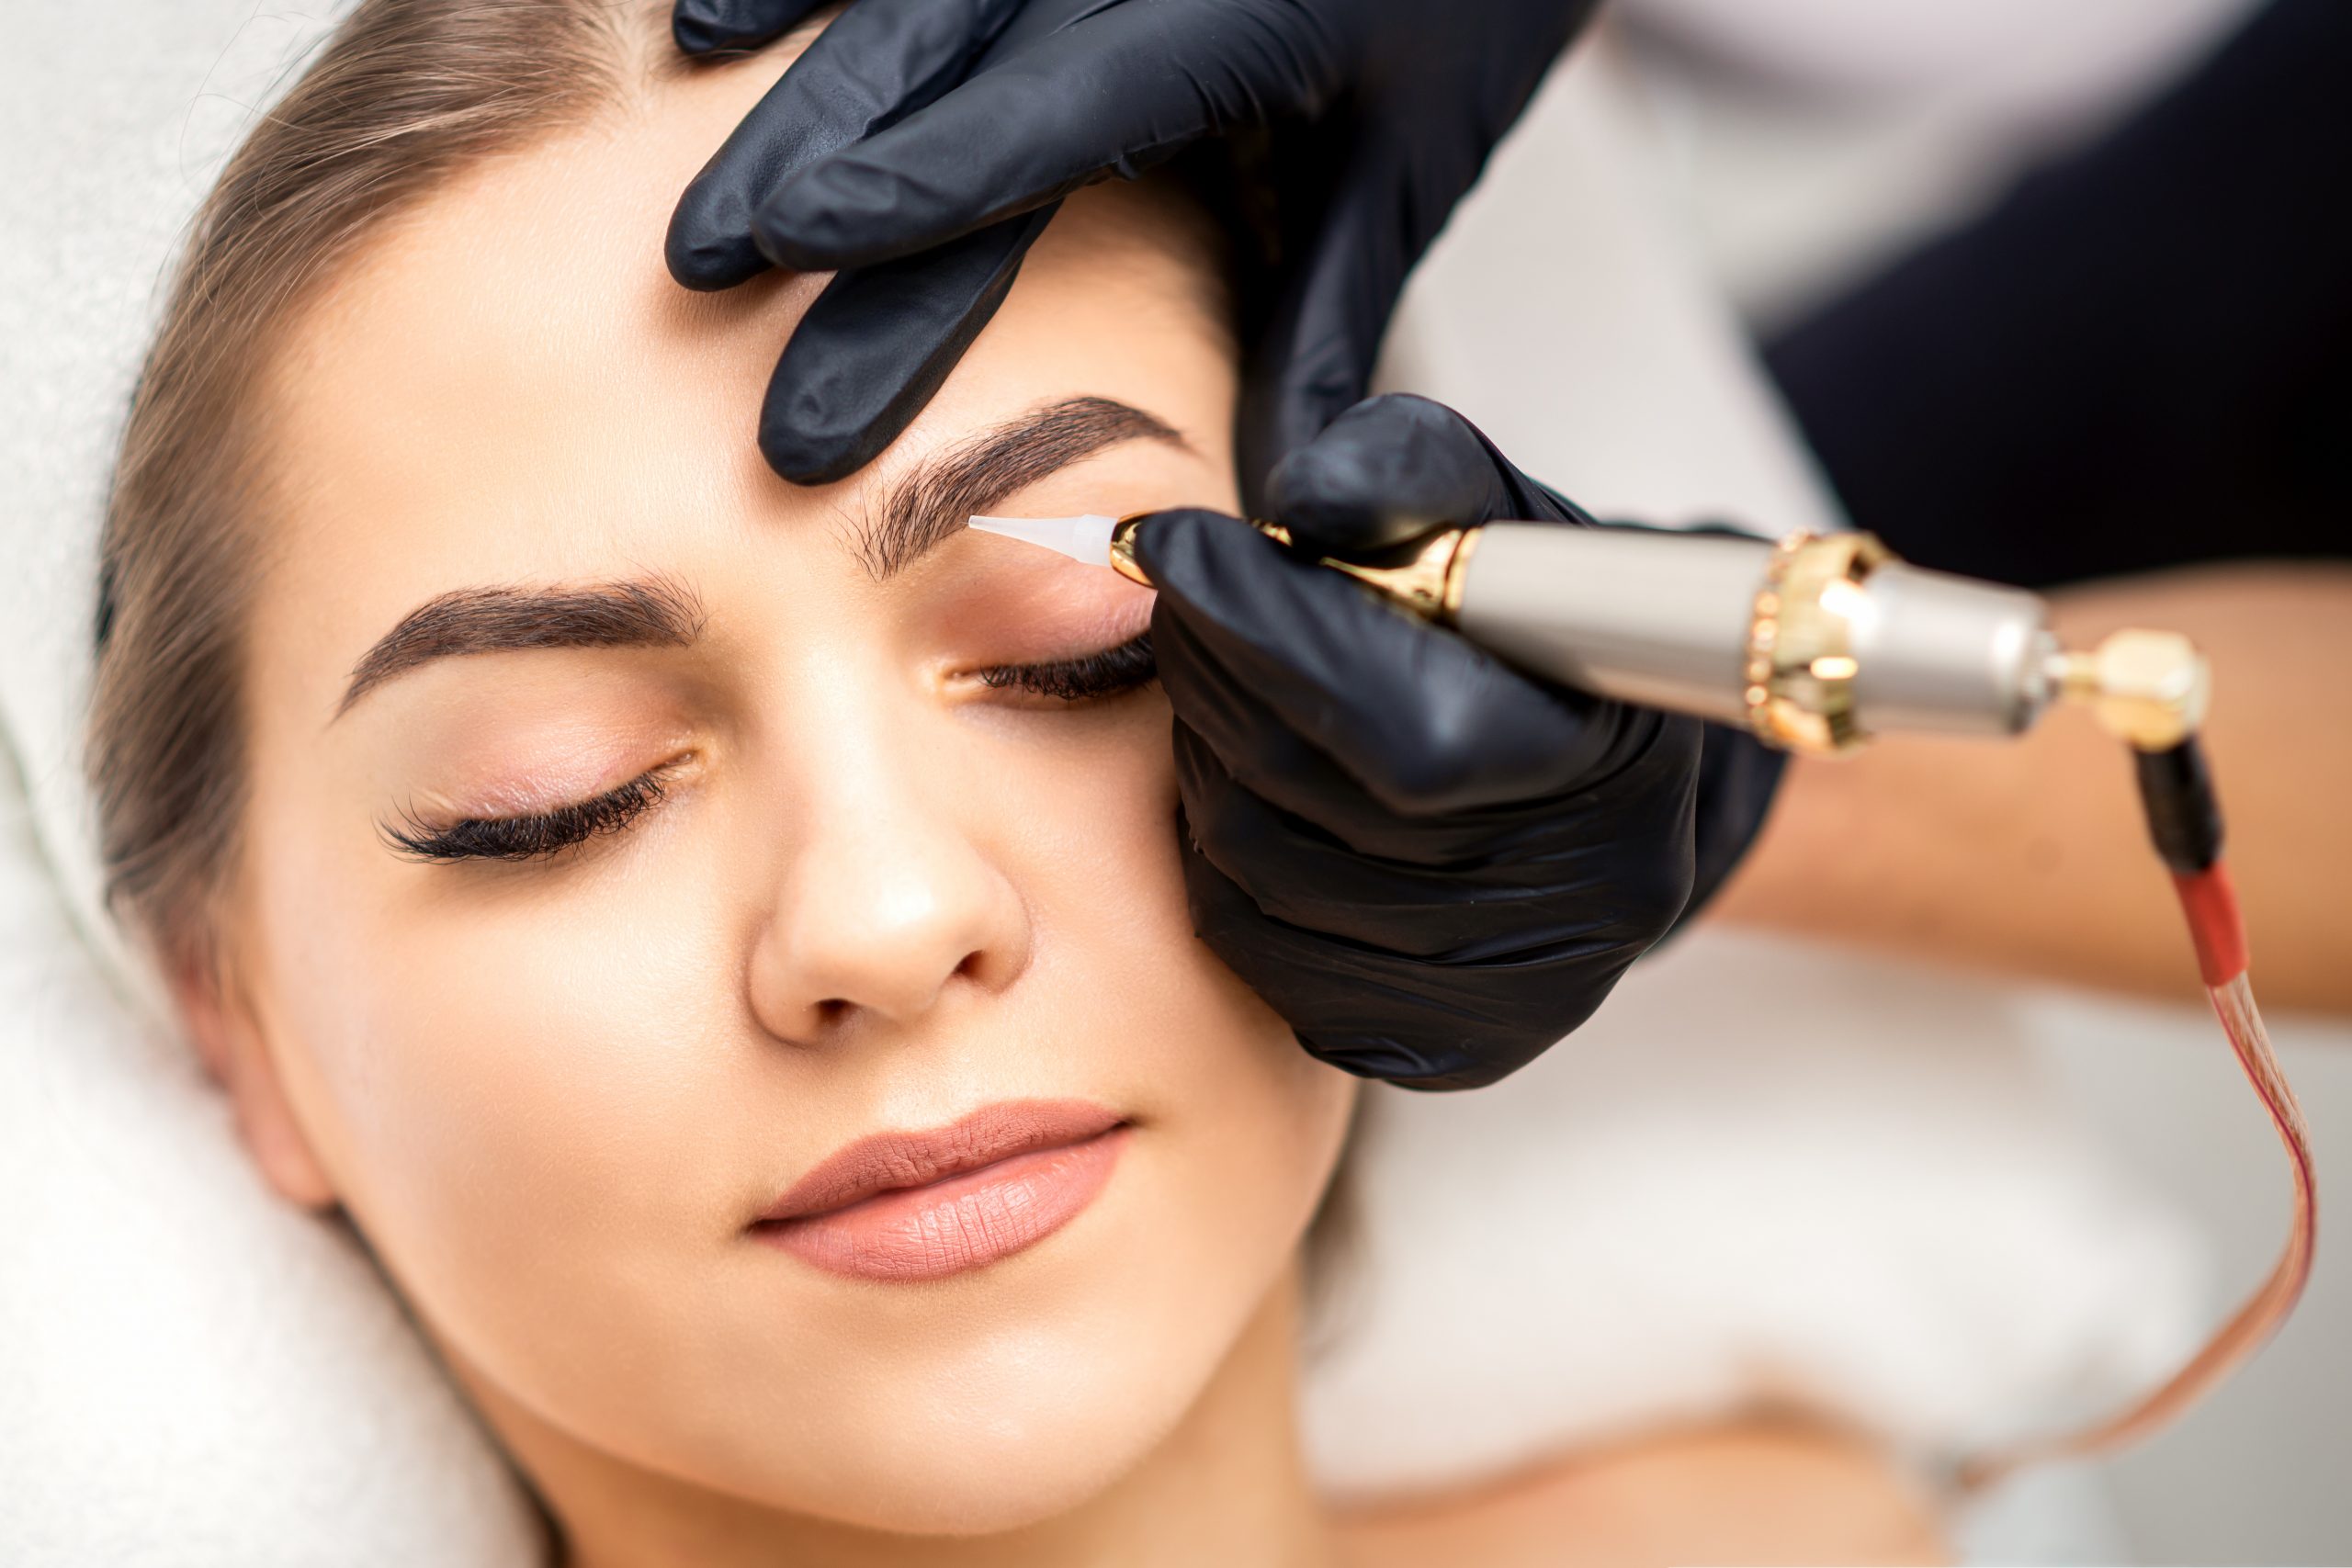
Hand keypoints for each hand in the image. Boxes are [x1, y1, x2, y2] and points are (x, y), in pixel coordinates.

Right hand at [667, 0, 1601, 487]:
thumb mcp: (1416, 160)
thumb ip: (1330, 324)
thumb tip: (1281, 506)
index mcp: (1249, 7)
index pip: (1056, 104)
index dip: (917, 176)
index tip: (794, 244)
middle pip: (942, 40)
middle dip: (810, 159)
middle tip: (704, 270)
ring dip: (787, 74)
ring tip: (702, 187)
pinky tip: (711, 19)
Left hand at [1131, 395, 1780, 1088]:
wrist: (1614, 789)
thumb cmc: (1548, 638)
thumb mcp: (1509, 521)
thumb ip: (1411, 480)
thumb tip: (1301, 503)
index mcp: (1610, 771)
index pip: (1395, 725)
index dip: (1267, 628)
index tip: (1178, 546)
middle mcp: (1567, 910)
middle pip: (1303, 790)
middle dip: (1217, 670)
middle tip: (1196, 594)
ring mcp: (1499, 996)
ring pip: (1253, 866)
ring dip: (1211, 752)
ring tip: (1239, 684)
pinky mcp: (1434, 1047)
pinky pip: (1251, 943)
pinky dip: (1222, 848)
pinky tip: (1259, 781)